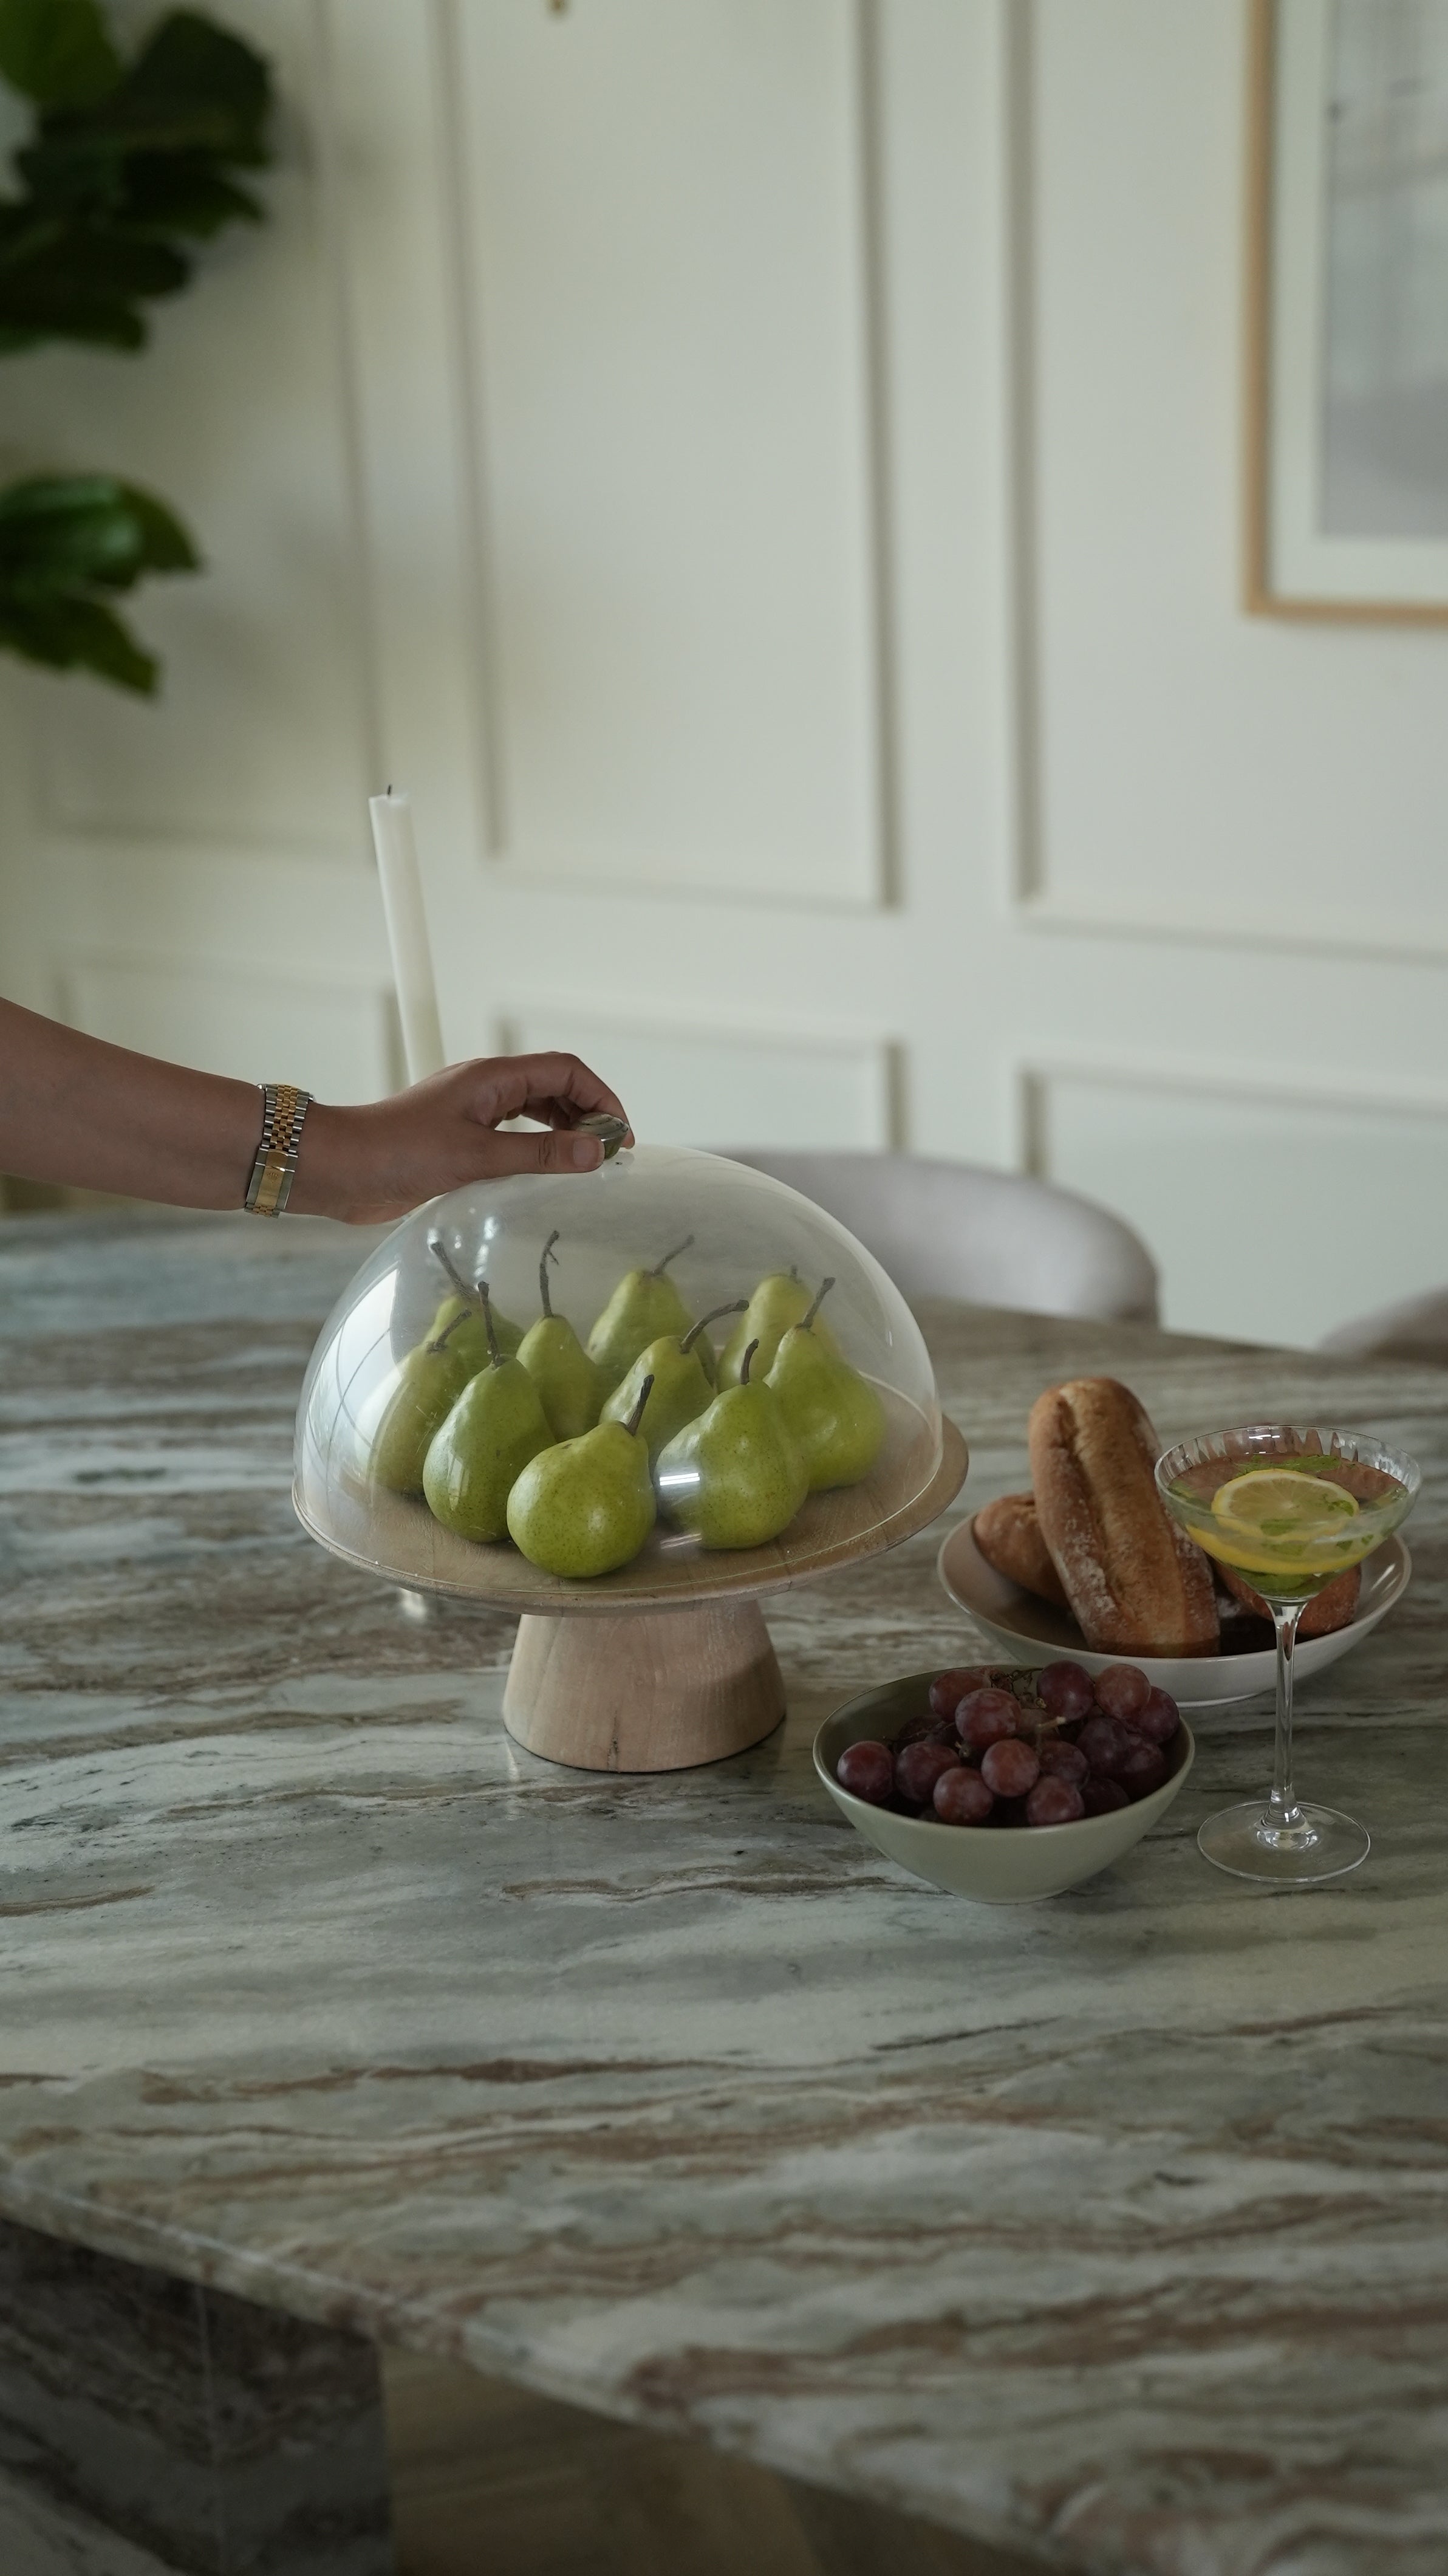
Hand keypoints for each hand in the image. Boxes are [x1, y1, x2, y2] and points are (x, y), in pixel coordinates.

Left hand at [292, 1053, 632, 1224]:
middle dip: (588, 1115)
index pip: (565, 1071)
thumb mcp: (475, 1157)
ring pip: (535, 1112)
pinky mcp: (459, 1141)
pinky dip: (538, 1150)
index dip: (601, 1097)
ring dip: (565, 1133)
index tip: (620, 1136)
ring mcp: (472, 1113)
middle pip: (555, 1088)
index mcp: (492, 1077)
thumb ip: (538, 1155)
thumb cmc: (397, 1152)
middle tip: (609, 1157)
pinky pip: (513, 1137)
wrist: (338, 1168)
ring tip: (586, 1167)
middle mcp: (486, 1089)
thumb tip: (594, 1152)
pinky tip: (545, 1177)